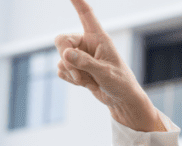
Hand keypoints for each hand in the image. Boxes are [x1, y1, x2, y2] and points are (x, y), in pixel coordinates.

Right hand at [54, 0, 162, 131]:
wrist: (121, 100)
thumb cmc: (120, 83)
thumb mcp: (105, 73)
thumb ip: (86, 63)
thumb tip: (67, 54)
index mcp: (99, 38)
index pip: (86, 14)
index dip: (77, 2)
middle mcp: (87, 43)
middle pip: (61, 40)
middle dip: (65, 56)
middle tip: (77, 72)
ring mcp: (79, 56)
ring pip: (61, 58)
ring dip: (72, 73)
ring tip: (88, 80)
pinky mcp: (75, 68)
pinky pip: (61, 70)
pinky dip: (70, 79)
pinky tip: (84, 83)